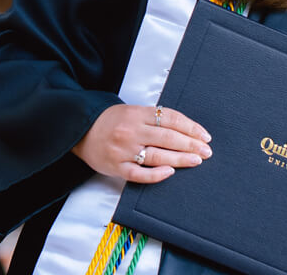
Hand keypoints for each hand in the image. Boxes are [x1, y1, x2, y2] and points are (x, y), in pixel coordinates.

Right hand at [71, 104, 211, 183]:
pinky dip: (156, 174)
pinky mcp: (116, 167)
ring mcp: (124, 150)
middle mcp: (131, 131)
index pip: (170, 118)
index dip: (190, 127)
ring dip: (180, 158)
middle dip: (191, 144)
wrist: (79, 130)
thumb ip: (154, 118)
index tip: (204, 135)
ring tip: (196, 160)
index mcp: (136, 114)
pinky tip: (170, 172)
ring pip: (157, 155)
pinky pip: (139, 174)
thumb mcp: (132, 111)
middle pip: (168, 137)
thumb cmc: (110, 121)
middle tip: (207, 150)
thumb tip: (185, 129)